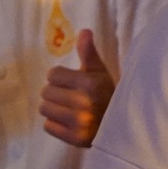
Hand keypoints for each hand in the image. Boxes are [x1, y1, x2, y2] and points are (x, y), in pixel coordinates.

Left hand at [40, 29, 115, 147]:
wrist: (122, 125)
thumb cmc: (107, 94)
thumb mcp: (100, 72)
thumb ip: (88, 53)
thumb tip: (84, 30)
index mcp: (90, 83)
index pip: (52, 74)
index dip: (61, 77)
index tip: (73, 83)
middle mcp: (84, 103)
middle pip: (45, 92)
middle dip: (56, 93)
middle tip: (70, 97)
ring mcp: (79, 123)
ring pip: (44, 109)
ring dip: (53, 108)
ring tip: (67, 108)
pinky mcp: (75, 138)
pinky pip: (48, 126)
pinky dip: (55, 124)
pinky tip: (68, 121)